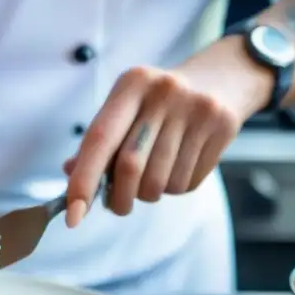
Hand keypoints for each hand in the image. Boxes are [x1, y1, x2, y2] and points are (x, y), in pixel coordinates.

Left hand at [62, 63, 252, 226]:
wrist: (222, 77)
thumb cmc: (159, 102)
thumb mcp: (126, 107)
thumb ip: (97, 141)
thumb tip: (71, 175)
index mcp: (132, 84)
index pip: (100, 139)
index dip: (83, 181)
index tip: (73, 216)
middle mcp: (165, 93)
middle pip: (130, 167)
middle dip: (118, 198)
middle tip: (117, 205)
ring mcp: (197, 110)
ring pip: (160, 182)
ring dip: (148, 194)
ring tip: (151, 179)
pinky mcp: (223, 128)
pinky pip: (186, 184)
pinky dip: (172, 189)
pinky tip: (176, 168)